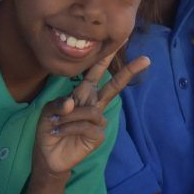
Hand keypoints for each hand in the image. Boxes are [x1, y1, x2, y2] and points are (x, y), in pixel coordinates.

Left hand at [33, 51, 148, 176]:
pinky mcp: (98, 136)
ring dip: (70, 116)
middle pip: (114, 86)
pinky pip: (87, 126)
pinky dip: (70, 127)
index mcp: (83, 94)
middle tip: (145, 59)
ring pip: (91, 111)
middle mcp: (93, 105)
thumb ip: (61, 103)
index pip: (96, 72)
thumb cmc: (50, 127)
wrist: (48, 153)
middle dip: (129, 72)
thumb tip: (73, 102)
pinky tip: (59, 131)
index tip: (121, 39)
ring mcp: (98, 121)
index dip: (106, 56)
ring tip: (56, 121)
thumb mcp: (50, 110)